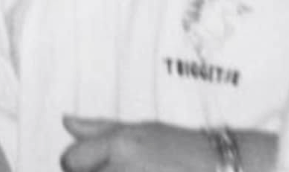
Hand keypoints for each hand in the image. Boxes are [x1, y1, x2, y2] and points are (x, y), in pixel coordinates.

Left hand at [61, 116, 212, 171]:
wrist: (221, 168)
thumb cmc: (183, 149)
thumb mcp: (141, 130)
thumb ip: (99, 129)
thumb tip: (67, 121)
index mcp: (119, 145)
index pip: (70, 160)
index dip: (77, 163)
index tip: (91, 164)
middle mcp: (123, 170)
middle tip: (117, 169)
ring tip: (131, 170)